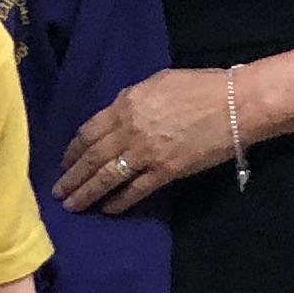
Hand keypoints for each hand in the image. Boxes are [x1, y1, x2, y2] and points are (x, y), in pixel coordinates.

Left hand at [59, 66, 244, 212]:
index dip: (72, 150)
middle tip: (57, 192)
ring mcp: (146, 153)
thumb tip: (116, 112)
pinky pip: (135, 190)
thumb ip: (130, 100)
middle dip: (71, 177)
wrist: (236, 103)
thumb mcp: (157, 83)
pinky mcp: (166, 171)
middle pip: (91, 158)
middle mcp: (129, 130)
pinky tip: (108, 209)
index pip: (88, 132)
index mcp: (125, 105)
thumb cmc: (200, 87)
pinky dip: (119, 202)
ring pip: (106, 177)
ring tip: (72, 206)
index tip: (63, 162)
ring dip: (86, 194)